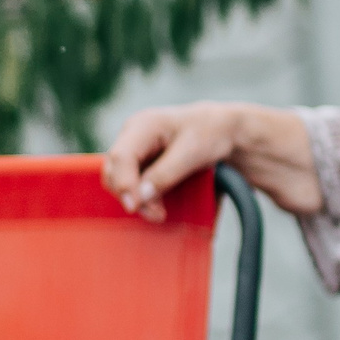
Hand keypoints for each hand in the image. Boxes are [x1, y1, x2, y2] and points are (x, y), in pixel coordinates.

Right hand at [100, 102, 320, 221]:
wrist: (227, 130)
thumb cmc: (213, 133)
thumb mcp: (194, 151)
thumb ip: (167, 173)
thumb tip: (142, 197)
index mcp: (142, 125)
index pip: (119, 158)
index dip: (124, 185)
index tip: (137, 208)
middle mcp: (133, 136)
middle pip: (112, 171)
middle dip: (131, 196)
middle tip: (158, 214)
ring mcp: (135, 151)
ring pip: (118, 181)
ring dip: (135, 200)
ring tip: (160, 212)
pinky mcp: (142, 165)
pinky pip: (131, 185)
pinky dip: (141, 198)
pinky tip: (158, 205)